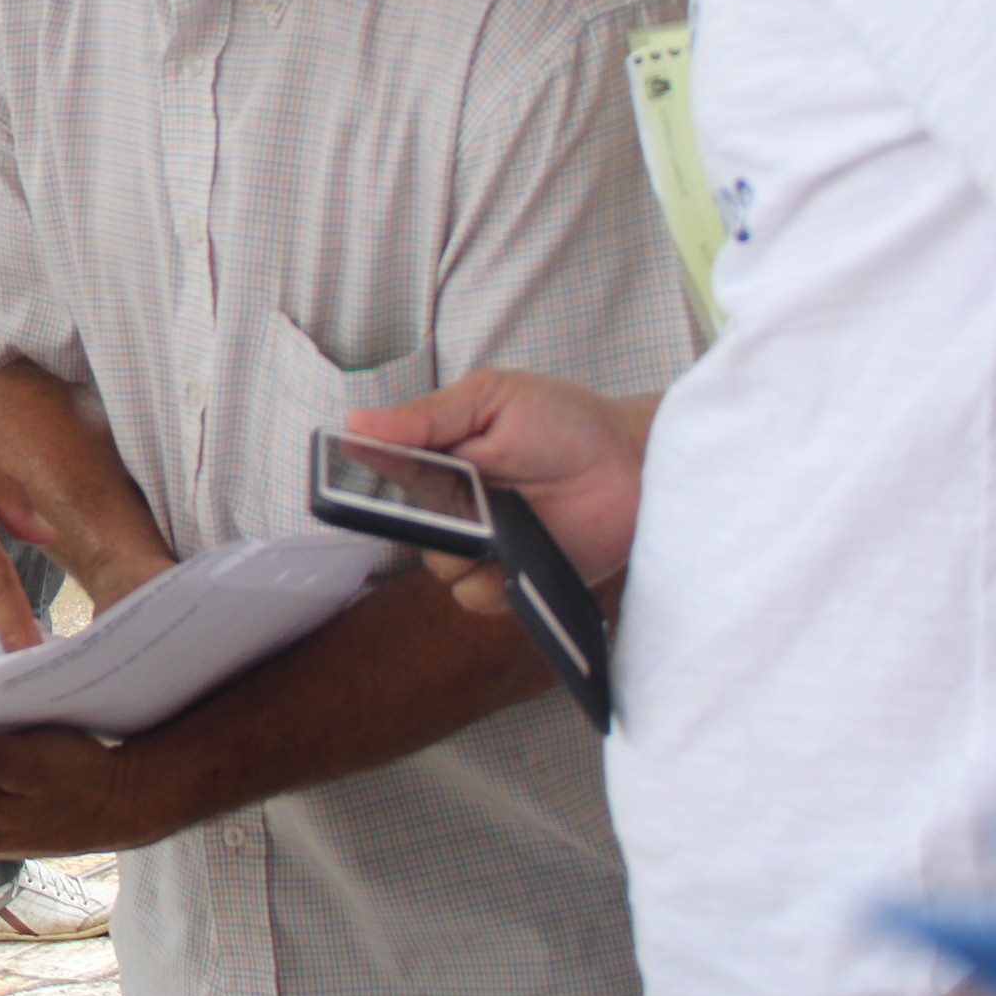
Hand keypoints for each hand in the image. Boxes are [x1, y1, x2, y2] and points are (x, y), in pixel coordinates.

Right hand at [343, 371, 658, 613]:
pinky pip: (478, 598)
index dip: (366, 474)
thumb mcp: (493, 397)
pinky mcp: (517, 578)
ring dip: (459, 555)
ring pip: (439, 568)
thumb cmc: (569, 421)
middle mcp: (457, 504)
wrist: (638, 463)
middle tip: (461, 502)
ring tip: (499, 532)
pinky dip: (489, 587)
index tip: (357, 469)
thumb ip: (427, 416)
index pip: (386, 472)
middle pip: (407, 528)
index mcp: (443, 458)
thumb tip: (357, 420)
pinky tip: (514, 564)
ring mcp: (486, 544)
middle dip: (425, 520)